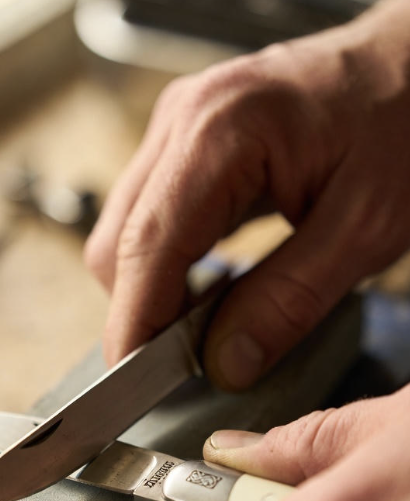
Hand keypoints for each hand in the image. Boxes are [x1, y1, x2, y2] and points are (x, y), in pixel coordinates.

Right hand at [85, 0, 409, 388]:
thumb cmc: (404, 121)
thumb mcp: (363, 227)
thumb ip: (289, 300)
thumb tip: (224, 363)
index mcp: (220, 132)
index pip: (147, 247)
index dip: (134, 323)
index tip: (136, 380)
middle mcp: (183, 120)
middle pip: (119, 244)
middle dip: (143, 310)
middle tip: (191, 360)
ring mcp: (178, 125)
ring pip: (127, 234)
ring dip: (156, 288)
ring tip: (209, 323)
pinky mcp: (185, 139)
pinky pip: (151, 216)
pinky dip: (170, 262)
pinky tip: (211, 284)